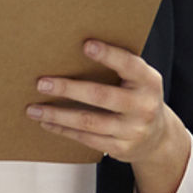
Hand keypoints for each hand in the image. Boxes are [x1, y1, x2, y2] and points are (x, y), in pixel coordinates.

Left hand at [27, 43, 192, 192]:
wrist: (159, 138)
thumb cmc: (138, 98)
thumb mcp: (139, 80)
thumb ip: (119, 67)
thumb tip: (75, 49)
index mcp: (149, 81)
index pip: (129, 65)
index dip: (109, 55)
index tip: (86, 45)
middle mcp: (143, 106)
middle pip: (101, 96)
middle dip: (68, 89)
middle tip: (41, 83)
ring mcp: (132, 130)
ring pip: (88, 121)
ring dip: (57, 114)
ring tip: (34, 108)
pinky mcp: (121, 148)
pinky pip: (87, 138)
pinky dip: (64, 130)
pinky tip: (47, 122)